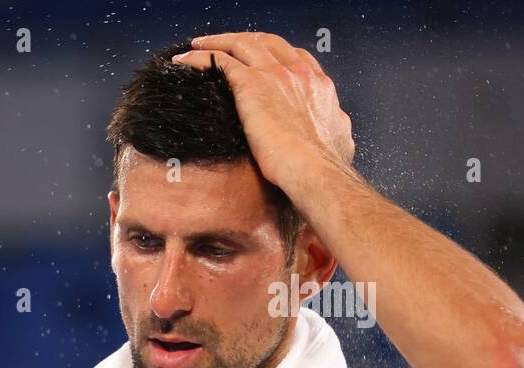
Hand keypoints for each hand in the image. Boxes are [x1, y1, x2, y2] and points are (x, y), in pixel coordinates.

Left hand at [171, 33, 354, 193]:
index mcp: (319, 87)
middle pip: (268, 42)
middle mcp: (299, 73)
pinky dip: (201, 57)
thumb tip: (339, 134)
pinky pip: (221, 60)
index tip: (260, 59)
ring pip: (242, 43)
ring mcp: (276, 75)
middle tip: (224, 44)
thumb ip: (335, 130)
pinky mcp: (252, 85)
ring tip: (197, 46)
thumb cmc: (324, 167)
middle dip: (244, 39)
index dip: (275, 54)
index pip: (296, 57)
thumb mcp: (339, 141)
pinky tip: (184, 62)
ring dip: (217, 41)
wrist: (315, 171)